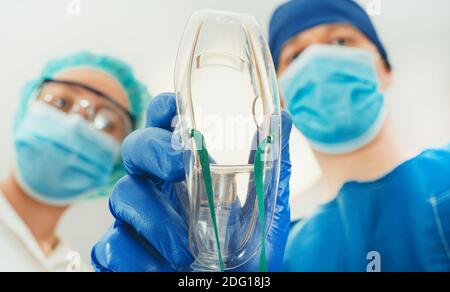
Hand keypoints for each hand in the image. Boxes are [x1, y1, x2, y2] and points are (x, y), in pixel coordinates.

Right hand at [91, 93, 292, 271]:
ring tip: (185, 249)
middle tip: (179, 166)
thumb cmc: (247, 249)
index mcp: (188, 168)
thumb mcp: (266, 206)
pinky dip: (135, 259)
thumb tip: (281, 117)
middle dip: (152, 149)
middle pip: (135, 148)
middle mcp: (159, 187)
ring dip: (155, 220)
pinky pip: (111, 245)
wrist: (233, 287)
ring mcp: (137, 218)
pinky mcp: (122, 252)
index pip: (166, 125)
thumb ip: (271, 164)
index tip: (177, 108)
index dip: (164, 108)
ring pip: (122, 195)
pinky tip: (163, 270)